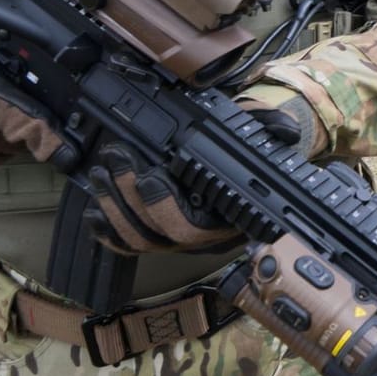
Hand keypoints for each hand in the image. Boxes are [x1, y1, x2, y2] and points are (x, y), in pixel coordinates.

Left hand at [79, 86, 325, 253]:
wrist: (244, 173)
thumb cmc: (251, 156)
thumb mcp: (263, 135)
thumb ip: (271, 128)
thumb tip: (283, 130)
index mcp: (226, 217)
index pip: (193, 224)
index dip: (164, 203)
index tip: (147, 173)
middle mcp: (201, 236)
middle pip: (158, 233)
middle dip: (130, 198)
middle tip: (116, 159)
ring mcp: (177, 240)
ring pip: (139, 240)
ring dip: (114, 208)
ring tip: (100, 173)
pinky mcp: (158, 238)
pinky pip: (128, 248)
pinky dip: (107, 233)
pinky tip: (92, 211)